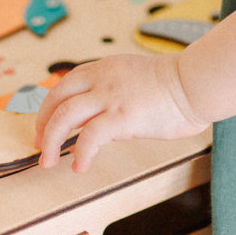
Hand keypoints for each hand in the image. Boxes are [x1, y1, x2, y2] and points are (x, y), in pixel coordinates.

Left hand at [34, 53, 209, 172]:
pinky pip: (90, 138)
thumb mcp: (138, 77)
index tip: (47, 122)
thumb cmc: (179, 84)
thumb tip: (113, 115)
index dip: (51, 104)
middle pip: (57, 97)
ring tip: (47, 161)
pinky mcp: (122, 117)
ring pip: (65, 116)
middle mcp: (103, 79)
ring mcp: (111, 97)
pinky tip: (80, 166)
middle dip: (42, 123)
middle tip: (39, 144)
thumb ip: (120, 90)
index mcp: (107, 67)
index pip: (67, 82)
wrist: (195, 83)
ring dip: (51, 141)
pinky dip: (80, 153)